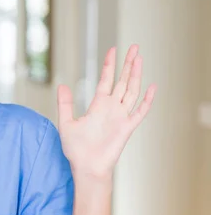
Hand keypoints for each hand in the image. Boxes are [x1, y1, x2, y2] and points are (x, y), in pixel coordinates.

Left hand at [56, 45, 156, 179]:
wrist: (87, 167)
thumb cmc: (76, 149)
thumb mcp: (66, 123)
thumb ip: (65, 104)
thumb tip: (62, 85)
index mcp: (98, 105)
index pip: (106, 80)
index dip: (109, 65)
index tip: (112, 49)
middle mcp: (112, 108)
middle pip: (123, 81)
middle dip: (128, 64)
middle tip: (134, 47)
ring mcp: (121, 117)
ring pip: (132, 91)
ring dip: (136, 75)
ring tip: (140, 58)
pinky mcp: (127, 128)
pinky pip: (140, 112)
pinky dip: (147, 100)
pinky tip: (152, 87)